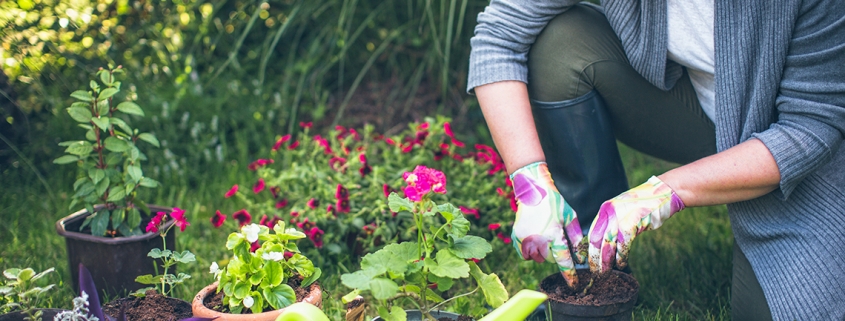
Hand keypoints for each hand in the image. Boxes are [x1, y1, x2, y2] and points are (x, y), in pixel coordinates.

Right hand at [511, 162, 585, 286]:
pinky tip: (534, 240)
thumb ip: (575, 237)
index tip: (573, 284)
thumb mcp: (570, 217)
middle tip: (555, 241)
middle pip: (549, 259)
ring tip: (544, 238)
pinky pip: (525, 255)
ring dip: (542, 253)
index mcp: (554, 234)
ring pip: (537, 258)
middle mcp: (539, 239)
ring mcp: (525, 239)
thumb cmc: (554, 203)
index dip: (569, 274)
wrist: (532, 190)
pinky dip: (530, 252)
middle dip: (555, 254)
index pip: (563, 260)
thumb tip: (579, 256)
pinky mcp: (517, 237)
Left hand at [588, 176, 684, 272]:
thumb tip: (604, 243)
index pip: (592, 232)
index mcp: (605, 210)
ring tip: (605, 272)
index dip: (589, 249)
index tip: (587, 262)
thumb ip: (612, 223)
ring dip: (606, 261)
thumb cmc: (644, 206)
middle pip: (596, 240)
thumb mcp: (623, 211)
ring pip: (608, 243)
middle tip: (595, 272)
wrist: (663, 193)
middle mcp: (610, 212)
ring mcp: (620, 217)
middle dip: (595, 258)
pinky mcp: (633, 221)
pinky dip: (621, 256)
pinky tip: (621, 264)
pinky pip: (623, 244)